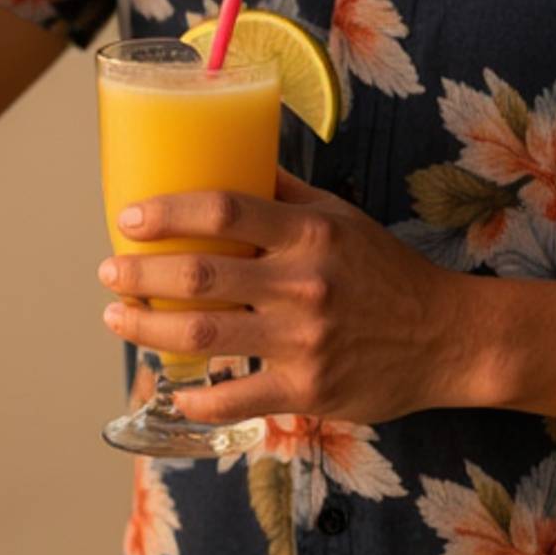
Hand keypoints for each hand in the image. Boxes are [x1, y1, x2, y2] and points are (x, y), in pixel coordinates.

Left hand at [97, 169, 477, 428]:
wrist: (446, 337)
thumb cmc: (386, 272)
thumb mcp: (342, 217)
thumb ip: (287, 193)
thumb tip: (236, 154)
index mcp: (310, 233)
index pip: (225, 208)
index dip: (168, 211)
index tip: (128, 219)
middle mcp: (303, 283)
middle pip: (199, 273)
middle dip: (139, 273)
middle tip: (109, 271)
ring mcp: (304, 339)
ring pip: (204, 334)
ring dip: (148, 328)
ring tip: (119, 319)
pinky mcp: (308, 389)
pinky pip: (236, 398)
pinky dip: (196, 400)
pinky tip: (174, 393)